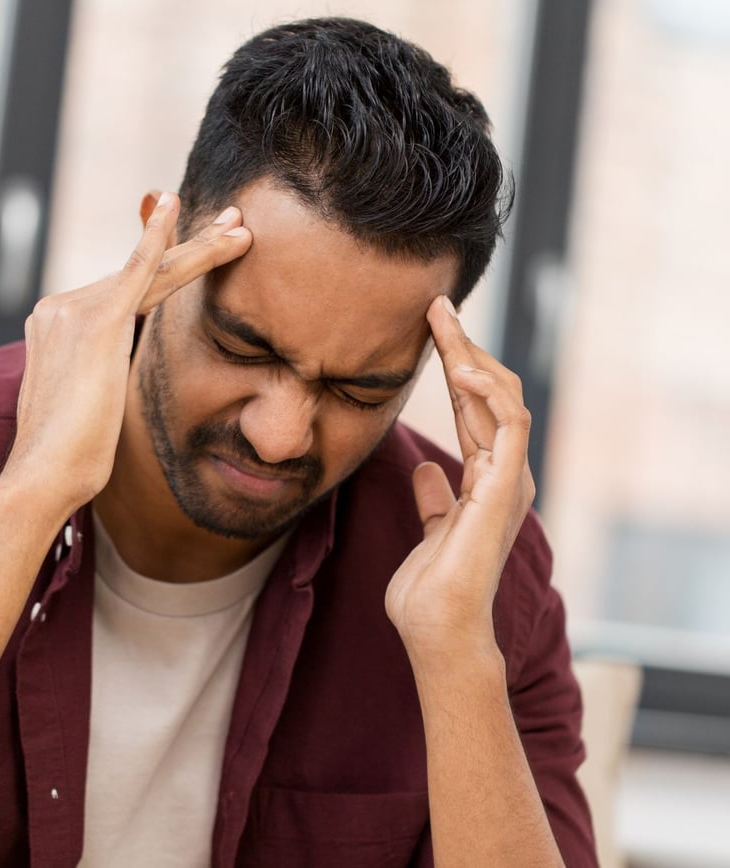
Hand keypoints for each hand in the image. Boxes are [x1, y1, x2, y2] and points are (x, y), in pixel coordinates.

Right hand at [3, 193, 251, 511]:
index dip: (168, 264)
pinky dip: (159, 235)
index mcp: (62, 324)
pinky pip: (138, 267)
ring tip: (242, 230)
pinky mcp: (97, 319)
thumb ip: (104, 372)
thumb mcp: (91, 403)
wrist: (46, 472)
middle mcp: (64, 307)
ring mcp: (77, 308)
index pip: (127, 286)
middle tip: (234, 221)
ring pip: (154, 270)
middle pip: (143, 269)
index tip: (199, 248)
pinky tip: (177, 203)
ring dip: (203, 248)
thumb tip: (119, 374)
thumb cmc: (73, 453)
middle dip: (193, 243)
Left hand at [385, 295, 534, 666]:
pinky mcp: (505, 490)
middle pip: (487, 394)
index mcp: (484, 480)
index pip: (472, 409)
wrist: (436, 631)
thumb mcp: (429, 531)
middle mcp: (501, 474)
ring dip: (473, 356)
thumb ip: (435, 501)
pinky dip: (489, 393)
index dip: (454, 368)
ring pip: (502, 399)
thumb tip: (429, 472)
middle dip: (462, 347)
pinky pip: (508, 427)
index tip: (431, 331)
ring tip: (444, 321)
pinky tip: (460, 368)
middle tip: (436, 306)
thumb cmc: (430, 591)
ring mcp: (508, 480)